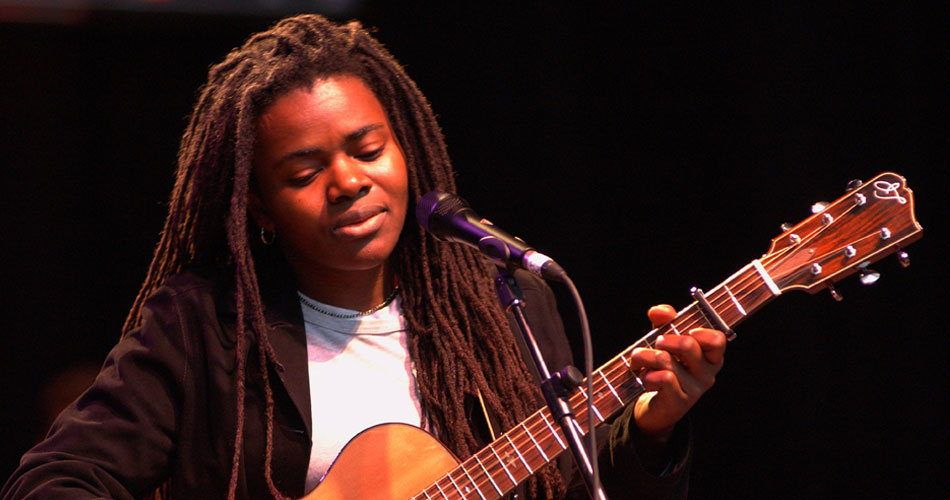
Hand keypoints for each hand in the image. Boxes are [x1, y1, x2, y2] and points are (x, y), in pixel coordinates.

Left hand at [629, 304, 726, 442]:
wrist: (654, 407)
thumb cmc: (664, 369)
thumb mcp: (665, 341)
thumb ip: (665, 322)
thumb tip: (659, 311)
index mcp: (709, 357)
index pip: (718, 340)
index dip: (701, 332)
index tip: (687, 330)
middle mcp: (707, 374)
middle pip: (688, 345)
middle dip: (664, 340)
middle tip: (655, 343)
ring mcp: (694, 390)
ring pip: (667, 361)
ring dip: (645, 356)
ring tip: (638, 358)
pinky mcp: (679, 403)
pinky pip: (663, 378)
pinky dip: (648, 374)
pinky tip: (645, 377)